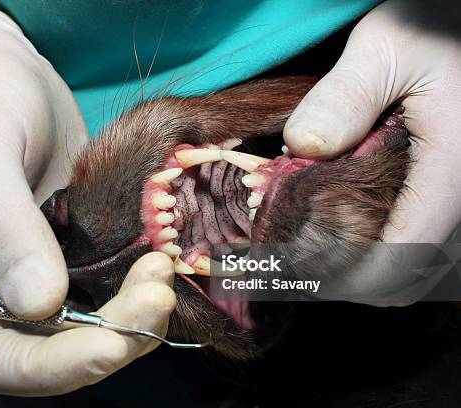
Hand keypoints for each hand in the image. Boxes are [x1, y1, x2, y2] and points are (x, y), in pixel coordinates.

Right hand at [0, 0, 174, 394]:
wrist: (3, 76)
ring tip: (163, 269)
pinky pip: (107, 293)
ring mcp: (34, 277)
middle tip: (156, 293)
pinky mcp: (72, 257)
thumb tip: (41, 303)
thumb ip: (2, 225)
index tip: (107, 345)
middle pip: (48, 353)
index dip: (48, 368)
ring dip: (133, 316)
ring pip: (87, 329)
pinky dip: (136, 290)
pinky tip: (161, 260)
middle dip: (109, 338)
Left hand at [283, 0, 460, 304]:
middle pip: (410, 276)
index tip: (299, 274)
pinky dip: (383, 249)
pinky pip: (420, 241)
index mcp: (454, 168)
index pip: (405, 254)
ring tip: (312, 248)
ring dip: (366, 270)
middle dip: (352, 281)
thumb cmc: (437, 25)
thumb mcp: (387, 46)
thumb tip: (303, 146)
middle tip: (295, 263)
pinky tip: (344, 227)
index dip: (351, 277)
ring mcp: (456, 197)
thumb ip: (345, 97)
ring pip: (418, 266)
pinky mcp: (446, 191)